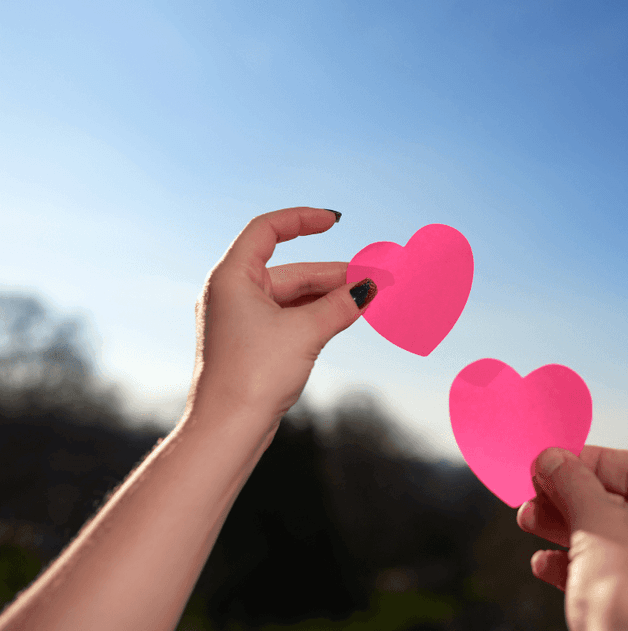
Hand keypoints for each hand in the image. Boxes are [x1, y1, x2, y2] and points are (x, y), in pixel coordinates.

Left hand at [185, 207, 375, 434]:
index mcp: (232, 277)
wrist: (227, 429)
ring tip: (371, 297)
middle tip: (378, 278)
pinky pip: (291, 317)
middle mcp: (232, 293)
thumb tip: (370, 288)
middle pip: (291, 270)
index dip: (302, 220)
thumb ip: (341, 305)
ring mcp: (242, 320)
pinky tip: (347, 315)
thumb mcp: (305, 332)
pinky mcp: (253, 344)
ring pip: (294, 296)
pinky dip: (319, 314)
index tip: (335, 221)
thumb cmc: (253, 376)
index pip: (267, 230)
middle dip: (336, 274)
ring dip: (331, 296)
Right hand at [517, 446, 627, 630]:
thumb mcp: (598, 526)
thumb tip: (552, 458)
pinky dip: (577, 566)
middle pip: (624, 504)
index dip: (593, 460)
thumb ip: (573, 484)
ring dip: (566, 528)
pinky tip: (544, 564)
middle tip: (535, 490)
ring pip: (613, 540)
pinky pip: (612, 576)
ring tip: (528, 520)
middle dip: (572, 497)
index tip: (556, 458)